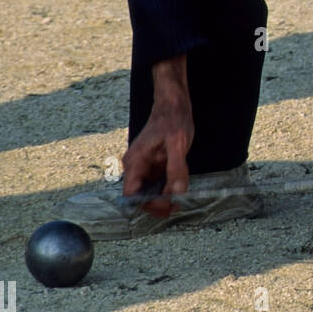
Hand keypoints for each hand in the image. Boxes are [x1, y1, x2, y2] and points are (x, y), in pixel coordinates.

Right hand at [122, 55, 193, 216]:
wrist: (173, 105)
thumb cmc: (172, 120)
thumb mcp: (177, 144)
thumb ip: (176, 168)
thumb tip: (178, 192)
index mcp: (135, 162)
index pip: (131, 193)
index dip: (146, 203)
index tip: (165, 206)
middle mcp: (136, 166)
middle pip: (140, 195)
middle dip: (157, 204)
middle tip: (176, 206)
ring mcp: (145, 166)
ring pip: (150, 191)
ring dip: (163, 198)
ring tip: (180, 200)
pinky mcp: (155, 165)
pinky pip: (158, 183)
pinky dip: (168, 189)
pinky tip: (180, 189)